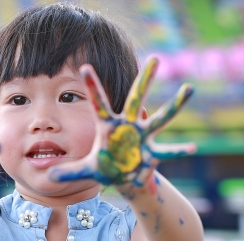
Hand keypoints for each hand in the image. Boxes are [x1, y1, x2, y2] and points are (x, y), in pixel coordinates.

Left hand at [49, 56, 194, 186]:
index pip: (98, 103)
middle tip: (155, 58)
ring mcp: (143, 137)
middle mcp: (128, 126)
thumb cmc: (105, 168)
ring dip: (175, 104)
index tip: (84, 66)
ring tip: (189, 88)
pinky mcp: (153, 153)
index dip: (92, 86)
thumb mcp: (86, 170)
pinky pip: (168, 151)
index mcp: (108, 126)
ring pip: (161, 117)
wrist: (123, 179)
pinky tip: (193, 147)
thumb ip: (69, 172)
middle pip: (136, 98)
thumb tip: (50, 176)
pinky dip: (180, 150)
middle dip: (145, 80)